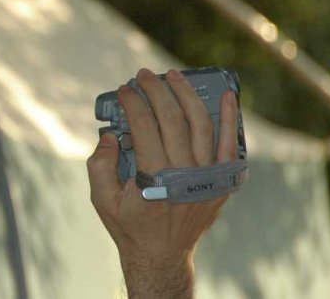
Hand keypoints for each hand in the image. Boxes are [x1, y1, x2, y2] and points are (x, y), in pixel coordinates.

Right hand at [87, 68, 238, 297]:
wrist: (162, 254)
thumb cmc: (129, 224)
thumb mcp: (102, 198)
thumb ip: (99, 164)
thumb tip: (109, 134)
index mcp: (153, 178)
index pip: (144, 127)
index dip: (132, 103)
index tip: (124, 90)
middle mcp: (185, 175)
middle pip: (172, 119)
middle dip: (156, 91)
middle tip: (143, 74)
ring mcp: (208, 178)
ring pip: (201, 124)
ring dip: (187, 95)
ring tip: (173, 75)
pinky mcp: (222, 181)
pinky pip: (230, 145)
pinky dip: (229, 118)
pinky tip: (226, 94)